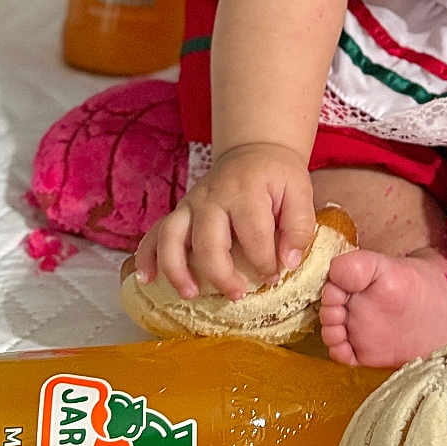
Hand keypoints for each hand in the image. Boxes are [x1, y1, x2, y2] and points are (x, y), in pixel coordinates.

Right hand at [131, 142, 315, 301]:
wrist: (254, 151)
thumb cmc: (277, 176)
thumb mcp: (300, 191)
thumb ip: (299, 226)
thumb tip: (289, 264)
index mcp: (246, 191)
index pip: (254, 235)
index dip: (265, 263)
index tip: (274, 276)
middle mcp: (213, 197)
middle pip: (208, 242)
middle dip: (221, 275)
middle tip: (238, 294)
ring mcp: (191, 203)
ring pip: (172, 237)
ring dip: (176, 270)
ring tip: (191, 293)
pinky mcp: (179, 211)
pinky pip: (155, 233)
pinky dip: (147, 256)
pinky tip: (148, 279)